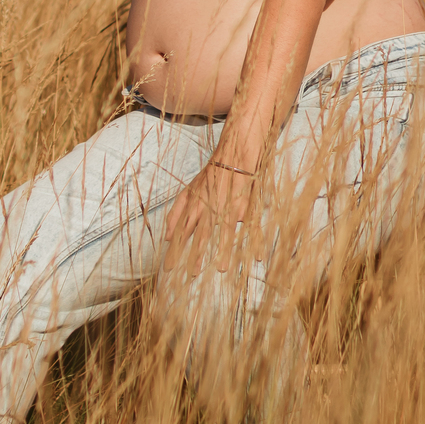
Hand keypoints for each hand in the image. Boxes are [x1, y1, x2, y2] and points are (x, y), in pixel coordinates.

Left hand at [162, 159, 254, 275]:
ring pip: (225, 230)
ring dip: (224, 250)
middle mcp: (210, 204)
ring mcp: (228, 204)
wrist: (235, 149)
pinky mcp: (246, 202)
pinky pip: (252, 224)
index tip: (168, 268)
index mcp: (195, 203)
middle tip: (192, 274)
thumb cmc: (212, 173)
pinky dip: (255, 240)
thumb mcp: (189, 191)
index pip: (182, 230)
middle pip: (202, 233)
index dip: (175, 249)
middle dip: (196, 254)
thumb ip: (176, 213)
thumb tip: (167, 237)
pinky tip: (257, 257)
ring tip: (222, 269)